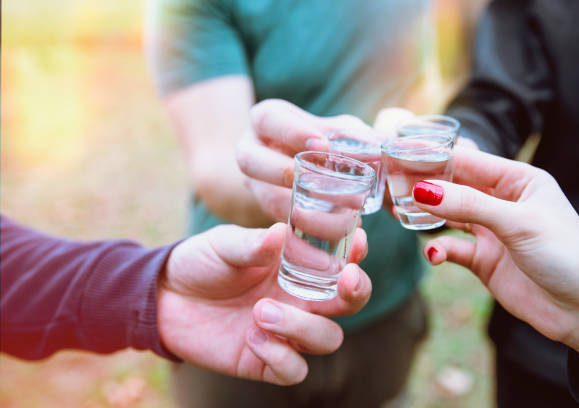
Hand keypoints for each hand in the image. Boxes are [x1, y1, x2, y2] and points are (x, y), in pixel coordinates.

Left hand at [156, 223, 371, 384]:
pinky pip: (294, 370)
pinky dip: (280, 356)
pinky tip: (251, 337)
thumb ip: (253, 244)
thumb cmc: (202, 262)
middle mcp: (300, 299)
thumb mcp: (224, 244)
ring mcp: (286, 331)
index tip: (358, 241)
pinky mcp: (265, 361)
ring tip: (261, 311)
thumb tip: (279, 232)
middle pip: (350, 304)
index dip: (357, 255)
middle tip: (343, 281)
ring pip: (327, 339)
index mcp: (298, 267)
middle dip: (355, 293)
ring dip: (302, 327)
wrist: (166, 296)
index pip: (341, 263)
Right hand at [236, 99, 369, 221]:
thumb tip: (380, 149)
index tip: (321, 144)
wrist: (310, 165)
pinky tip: (333, 237)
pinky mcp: (269, 212)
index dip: (291, 131)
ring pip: (265, 199)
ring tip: (339, 219)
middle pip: (250, 161)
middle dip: (282, 172)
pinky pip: (281, 224)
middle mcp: (252, 151)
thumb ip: (358, 137)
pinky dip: (307, 231)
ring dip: (301, 211)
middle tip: (321, 181)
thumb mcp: (339, 130)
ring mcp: (256, 184)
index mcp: (267, 120)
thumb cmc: (327, 139)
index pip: (269, 119)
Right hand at [415, 147, 578, 373]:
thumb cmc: (566, 256)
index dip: (436, 158)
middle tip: (394, 185)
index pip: (470, 162)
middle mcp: (502, 202)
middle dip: (426, 187)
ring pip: (449, 215)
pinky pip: (452, 248)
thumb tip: (423, 190)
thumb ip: (469, 205)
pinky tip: (434, 256)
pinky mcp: (483, 259)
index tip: (403, 156)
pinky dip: (439, 250)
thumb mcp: (517, 223)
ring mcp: (491, 231)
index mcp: (519, 181)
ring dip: (427, 216)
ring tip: (400, 214)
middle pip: (455, 187)